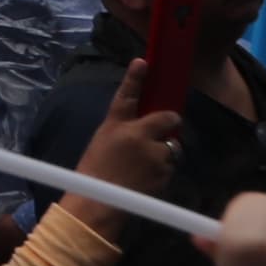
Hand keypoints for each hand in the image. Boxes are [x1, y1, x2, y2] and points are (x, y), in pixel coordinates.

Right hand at [70, 62, 184, 208]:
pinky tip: (146, 178)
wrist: (98, 203)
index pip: (127, 95)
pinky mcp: (164, 172)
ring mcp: (153, 154)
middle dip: (170, 121)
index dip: (135, 78)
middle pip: (167, 118)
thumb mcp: (103, 142)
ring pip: (171, 146)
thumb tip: (146, 128)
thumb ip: (125, 131)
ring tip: (145, 165)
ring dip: (163, 151)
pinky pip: (170, 165)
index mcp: (115, 125)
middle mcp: (137, 135)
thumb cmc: (94, 172)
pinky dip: (162, 169)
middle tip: (167, 125)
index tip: (144, 62)